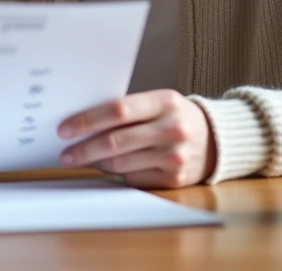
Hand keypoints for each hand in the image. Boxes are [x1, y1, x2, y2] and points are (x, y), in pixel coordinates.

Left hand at [57, 90, 215, 188]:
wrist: (217, 140)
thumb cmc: (175, 117)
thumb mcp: (158, 103)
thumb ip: (127, 110)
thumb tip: (83, 124)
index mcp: (165, 101)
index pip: (118, 110)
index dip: (87, 120)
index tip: (64, 129)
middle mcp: (172, 129)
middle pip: (116, 141)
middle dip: (84, 148)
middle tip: (65, 153)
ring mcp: (175, 156)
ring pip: (121, 164)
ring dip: (97, 163)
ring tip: (83, 158)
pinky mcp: (175, 179)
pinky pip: (134, 179)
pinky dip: (118, 174)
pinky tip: (109, 167)